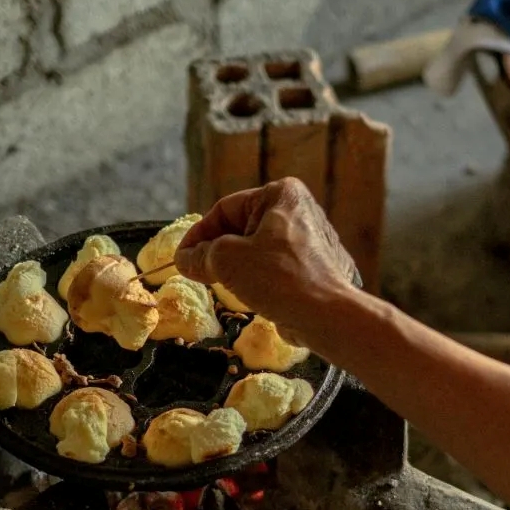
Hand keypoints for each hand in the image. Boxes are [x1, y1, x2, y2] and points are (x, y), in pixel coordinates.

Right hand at [173, 178, 359, 345]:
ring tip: (222, 285)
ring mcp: (312, 241)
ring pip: (259, 250)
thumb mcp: (226, 259)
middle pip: (243, 228)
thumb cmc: (278, 277)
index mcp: (282, 194)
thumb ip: (200, 255)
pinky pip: (277, 269)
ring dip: (237, 267)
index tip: (182, 258)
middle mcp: (301, 211)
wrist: (327, 315)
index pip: (225, 209)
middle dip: (218, 251)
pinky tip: (251, 295)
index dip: (198, 235)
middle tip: (198, 272)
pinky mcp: (317, 268)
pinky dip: (260, 279)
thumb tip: (185, 259)